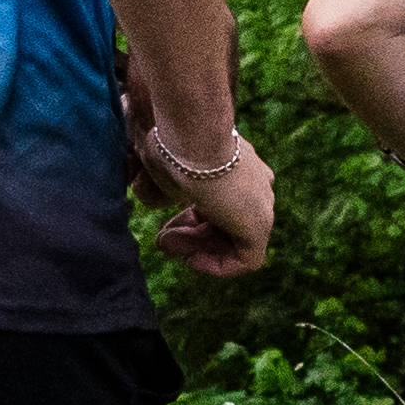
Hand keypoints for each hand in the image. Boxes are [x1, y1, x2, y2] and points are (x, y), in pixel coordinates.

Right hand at [144, 124, 280, 278]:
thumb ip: (162, 181)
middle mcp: (256, 186)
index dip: (189, 220)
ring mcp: (261, 206)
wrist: (194, 140)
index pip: (216, 203)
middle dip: (189, 235)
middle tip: (161, 241)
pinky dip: (218, 265)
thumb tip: (144, 190)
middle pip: (223, 223)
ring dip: (195, 248)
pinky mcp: (260, 226)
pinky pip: (246, 259)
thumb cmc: (175, 147)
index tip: (165, 229)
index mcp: (239, 168)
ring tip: (166, 246)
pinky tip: (191, 259)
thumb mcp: (165, 166)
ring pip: (231, 240)